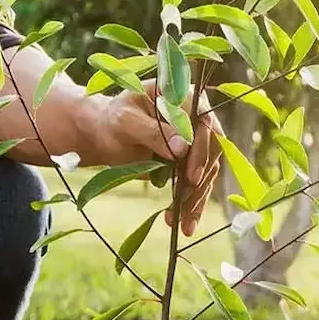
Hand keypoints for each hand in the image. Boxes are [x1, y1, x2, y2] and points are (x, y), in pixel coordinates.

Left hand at [79, 80, 222, 235]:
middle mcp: (198, 117)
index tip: (192, 177)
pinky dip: (193, 205)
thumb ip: (154, 131)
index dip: (202, 151)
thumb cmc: (113, 121)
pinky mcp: (193, 162)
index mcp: (184, 96)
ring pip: (208, 172)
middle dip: (199, 182)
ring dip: (197, 199)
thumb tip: (184, 148)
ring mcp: (198, 141)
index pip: (205, 123)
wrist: (105, 134)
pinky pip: (199, 185)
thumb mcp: (126, 122)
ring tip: (182, 223)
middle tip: (185, 205)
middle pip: (213, 151)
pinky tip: (184, 223)